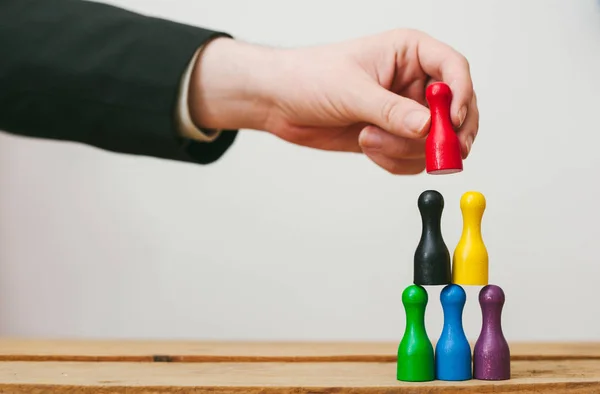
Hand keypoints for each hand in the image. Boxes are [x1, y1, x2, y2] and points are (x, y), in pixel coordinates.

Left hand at [189, 30, 477, 174]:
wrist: (280, 101)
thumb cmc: (309, 77)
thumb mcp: (352, 91)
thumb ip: (391, 110)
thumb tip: (427, 126)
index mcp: (408, 53)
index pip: (453, 69)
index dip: (460, 95)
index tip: (452, 122)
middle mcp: (412, 81)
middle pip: (454, 110)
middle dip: (444, 135)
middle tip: (438, 154)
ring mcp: (403, 111)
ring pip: (433, 140)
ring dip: (406, 150)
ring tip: (370, 140)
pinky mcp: (392, 135)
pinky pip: (412, 157)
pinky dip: (395, 161)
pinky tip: (369, 149)